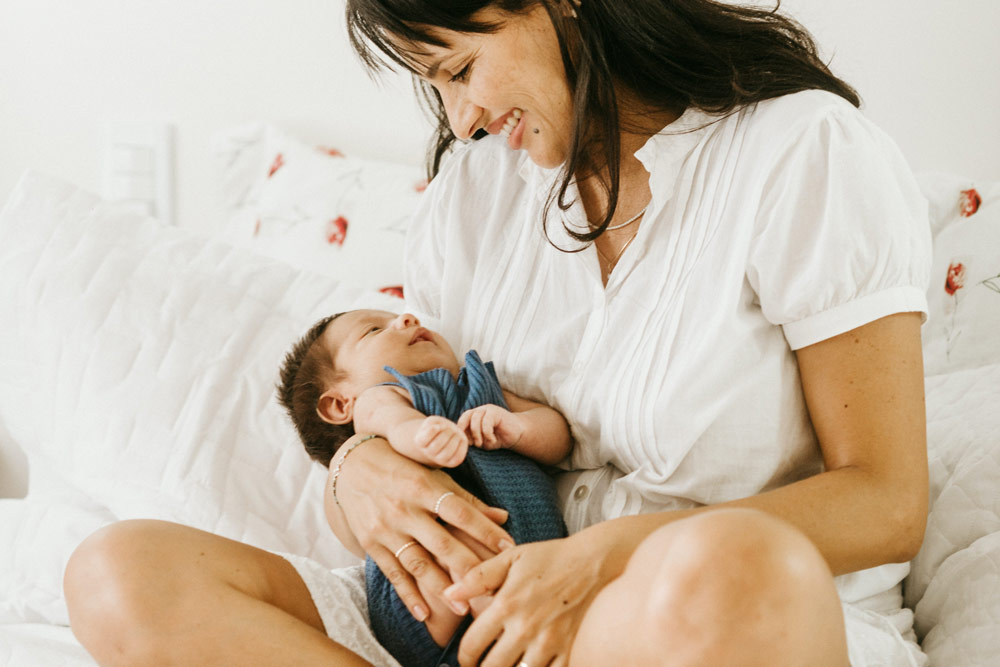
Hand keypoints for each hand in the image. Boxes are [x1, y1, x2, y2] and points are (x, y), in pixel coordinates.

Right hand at [332, 436, 514, 622]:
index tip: (508, 548)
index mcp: (424, 487)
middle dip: (467, 567)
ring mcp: (386, 528)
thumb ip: (467, 500)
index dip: (485, 530)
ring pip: (417, 563)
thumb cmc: (402, 469)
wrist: (351, 467)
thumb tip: (503, 517)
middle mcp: (404, 509)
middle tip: (490, 589)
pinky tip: (423, 614)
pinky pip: (392, 573)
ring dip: (441, 588)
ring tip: (463, 608)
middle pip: (441, 542)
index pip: (460, 512)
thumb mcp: (433, 475)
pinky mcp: (371, 544)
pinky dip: (408, 595)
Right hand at [414, 415, 468, 467]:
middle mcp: (429, 454)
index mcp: (420, 443)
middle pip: (437, 444)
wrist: (441, 440)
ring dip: (455, 438)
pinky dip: (462, 445)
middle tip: (449, 428)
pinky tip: (461, 439)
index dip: (433, 429)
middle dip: (446, 432)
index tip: (437, 426)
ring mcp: (440, 460)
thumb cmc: (437, 428)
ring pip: (448, 451)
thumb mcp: (433, 421)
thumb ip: (434, 423)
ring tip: (456, 433)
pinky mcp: (452, 462)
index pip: (425, 438)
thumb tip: (439, 429)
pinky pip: (458, 456)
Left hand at [443, 532, 622, 666]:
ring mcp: (549, 642)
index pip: (472, 645)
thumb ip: (477, 577)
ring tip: (504, 665)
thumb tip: (448, 594)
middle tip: (480, 666)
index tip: (465, 659)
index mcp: (507, 605)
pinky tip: (530, 664)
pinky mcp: (568, 649)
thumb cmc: (549, 558)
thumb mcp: (510, 558)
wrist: (592, 562)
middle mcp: (526, 627)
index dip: (463, 657)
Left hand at [457, 405, 524, 450]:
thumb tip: (461, 440)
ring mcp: (487, 409)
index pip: (461, 420)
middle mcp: (479, 411)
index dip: (461, 432)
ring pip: (475, 419)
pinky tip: (493, 440)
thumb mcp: (482, 441)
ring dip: (476, 434)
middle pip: (466, 417)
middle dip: (467, 432)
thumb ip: (471, 439)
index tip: (464, 443)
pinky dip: (487, 434)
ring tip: (481, 444)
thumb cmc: (497, 438)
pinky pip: (487, 422)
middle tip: (472, 444)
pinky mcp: (496, 411)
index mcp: (473, 416)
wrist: (516, 435)